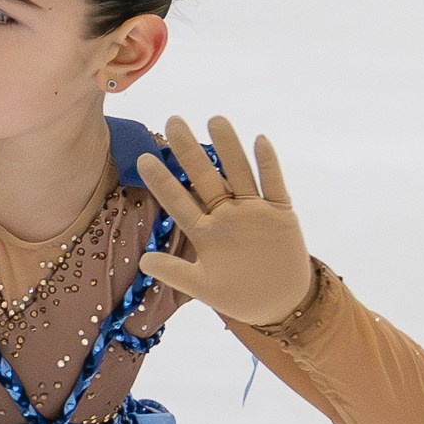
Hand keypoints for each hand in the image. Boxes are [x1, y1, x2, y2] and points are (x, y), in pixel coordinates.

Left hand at [134, 116, 314, 324]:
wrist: (279, 303)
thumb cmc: (238, 295)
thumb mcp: (203, 287)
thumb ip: (176, 273)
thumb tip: (143, 261)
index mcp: (205, 232)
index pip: (179, 201)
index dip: (163, 182)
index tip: (143, 158)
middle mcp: (226, 215)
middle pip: (206, 177)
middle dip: (190, 151)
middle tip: (173, 121)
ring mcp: (253, 211)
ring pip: (239, 173)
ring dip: (229, 148)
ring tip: (215, 120)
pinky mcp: (280, 214)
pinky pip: (273, 185)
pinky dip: (268, 165)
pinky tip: (260, 141)